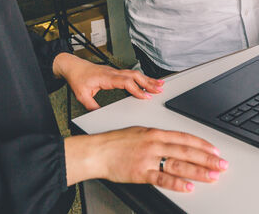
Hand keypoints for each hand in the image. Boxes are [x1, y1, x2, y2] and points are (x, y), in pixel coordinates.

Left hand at [52, 53, 163, 109]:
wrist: (72, 66)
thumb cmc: (77, 78)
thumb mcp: (82, 96)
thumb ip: (92, 107)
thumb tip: (101, 117)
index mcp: (106, 78)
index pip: (125, 82)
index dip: (137, 89)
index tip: (146, 96)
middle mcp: (112, 73)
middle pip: (134, 76)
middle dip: (148, 83)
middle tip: (160, 90)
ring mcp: (114, 71)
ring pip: (134, 73)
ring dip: (147, 79)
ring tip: (160, 84)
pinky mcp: (114, 72)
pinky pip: (130, 74)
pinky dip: (141, 77)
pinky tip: (147, 81)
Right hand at [65, 127, 227, 190]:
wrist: (97, 151)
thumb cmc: (115, 142)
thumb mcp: (138, 132)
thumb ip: (156, 137)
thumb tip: (173, 143)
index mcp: (153, 132)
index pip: (183, 137)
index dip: (201, 144)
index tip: (214, 150)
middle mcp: (153, 143)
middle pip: (185, 151)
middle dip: (206, 158)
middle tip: (221, 164)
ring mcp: (148, 158)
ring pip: (178, 164)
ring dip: (198, 170)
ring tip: (212, 176)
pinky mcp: (142, 173)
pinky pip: (162, 178)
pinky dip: (177, 183)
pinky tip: (188, 186)